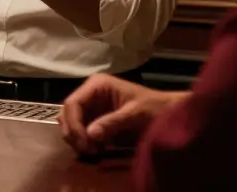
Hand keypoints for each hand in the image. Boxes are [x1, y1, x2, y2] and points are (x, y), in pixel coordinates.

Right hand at [59, 74, 185, 155]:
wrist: (169, 113)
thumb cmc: (155, 108)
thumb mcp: (136, 113)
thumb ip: (112, 122)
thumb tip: (89, 135)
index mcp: (97, 85)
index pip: (73, 103)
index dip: (73, 123)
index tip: (83, 143)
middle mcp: (90, 94)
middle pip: (67, 113)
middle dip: (74, 133)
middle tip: (88, 150)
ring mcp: (93, 107)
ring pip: (71, 124)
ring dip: (78, 139)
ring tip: (93, 150)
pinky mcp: (96, 121)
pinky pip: (82, 132)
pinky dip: (85, 143)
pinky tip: (97, 149)